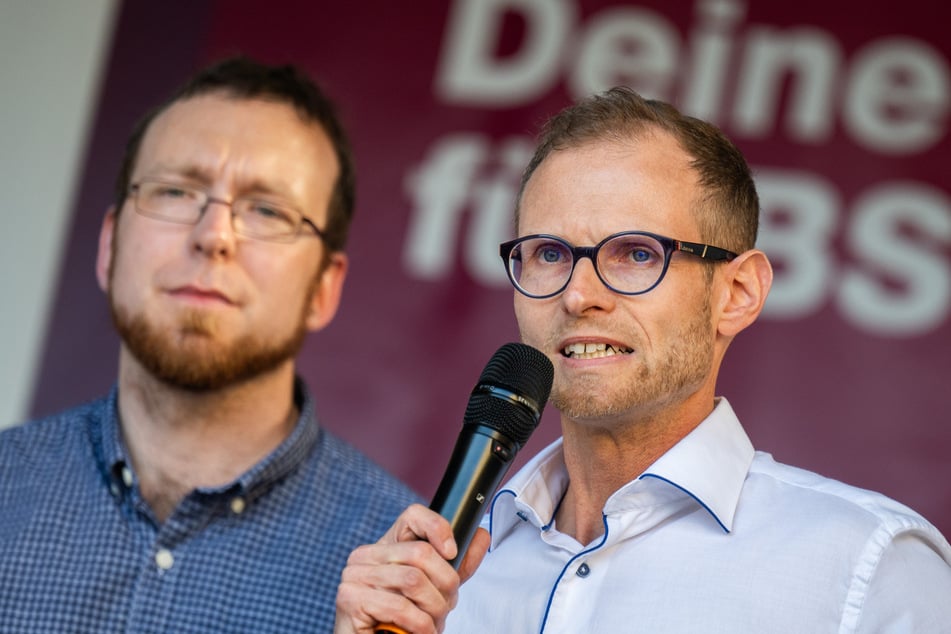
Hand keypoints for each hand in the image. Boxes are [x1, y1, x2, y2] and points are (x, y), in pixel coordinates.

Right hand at [334, 504, 489, 633]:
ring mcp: (354, 575)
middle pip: (421, 552)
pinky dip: (419, 624)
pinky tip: (420, 632)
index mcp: (386, 546)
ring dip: (433, 609)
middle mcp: (366, 555)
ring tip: (432, 623)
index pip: (413, 515)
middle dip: (444, 585)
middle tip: (444, 608)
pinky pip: (399, 605)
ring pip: (413, 580)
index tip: (452, 552)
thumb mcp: (435, 588)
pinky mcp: (350, 598)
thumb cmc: (403, 621)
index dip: (438, 528)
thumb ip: (457, 565)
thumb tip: (481, 535)